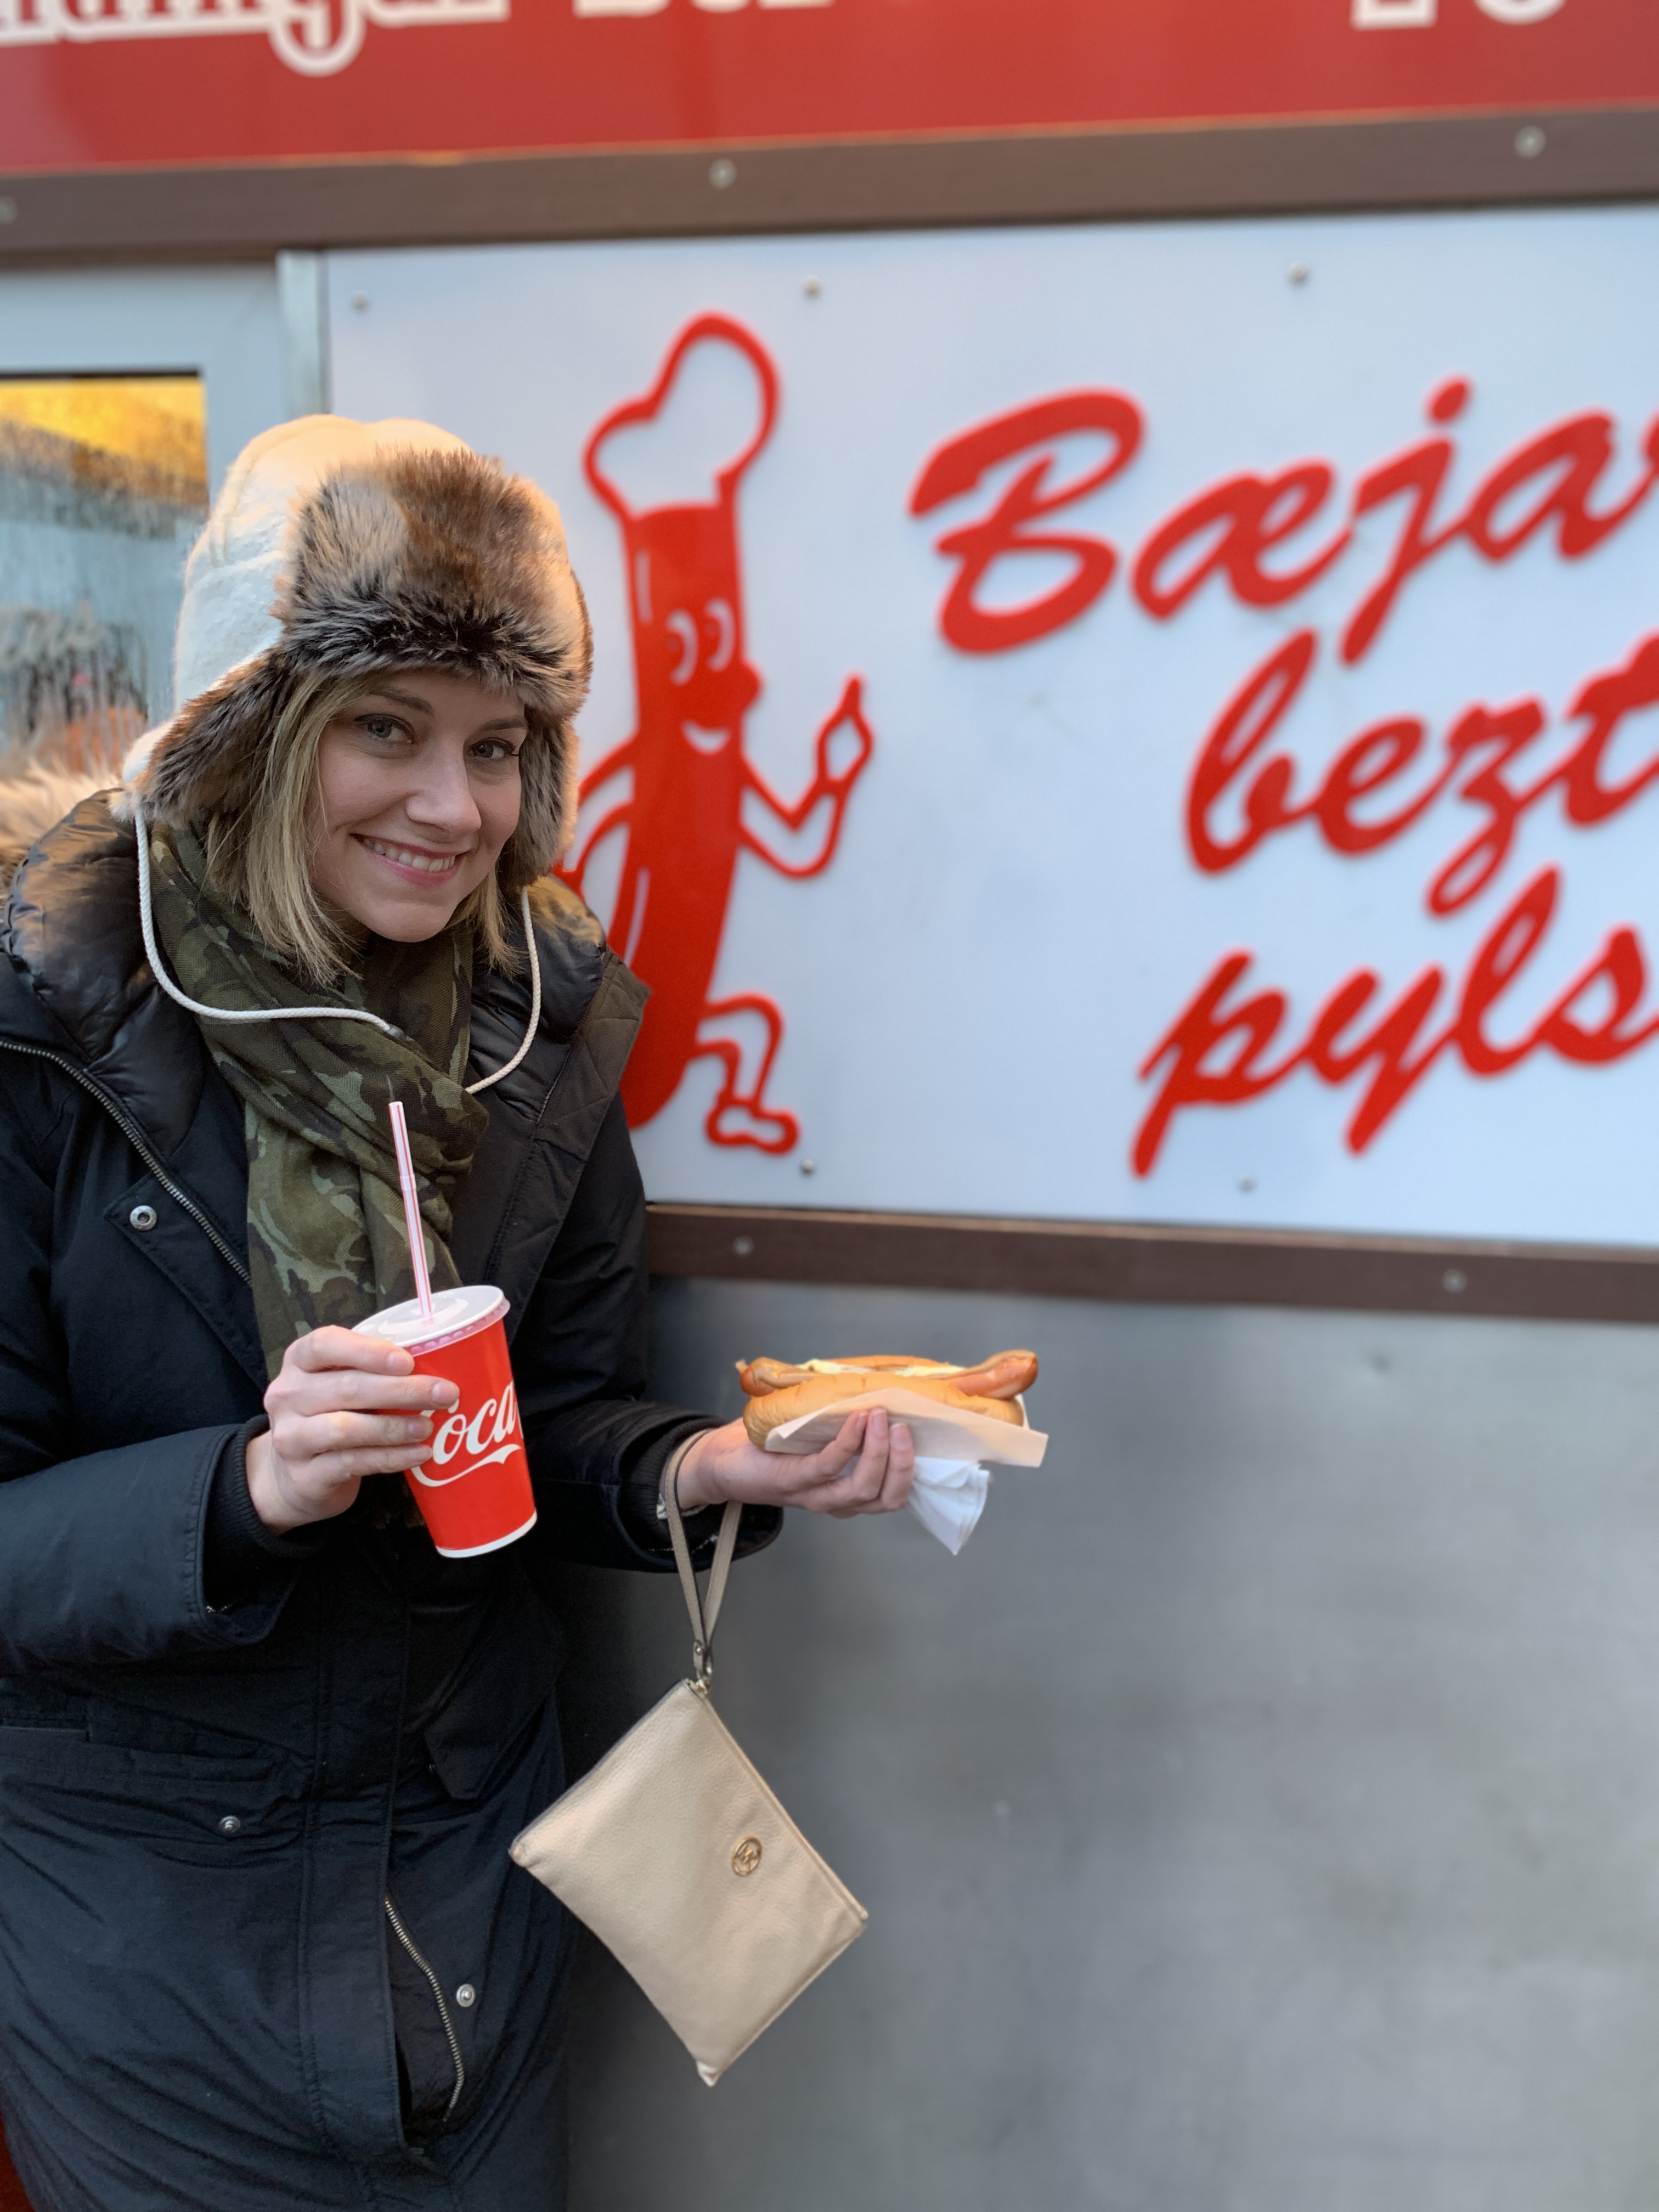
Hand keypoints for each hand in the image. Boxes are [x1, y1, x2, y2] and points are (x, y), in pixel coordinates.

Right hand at [245, 1326, 458, 1534]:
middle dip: (402, 1390)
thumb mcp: (341, 1385)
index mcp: (299, 1361)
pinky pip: (353, 1462)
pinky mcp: (305, 1475)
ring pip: (347, 1428)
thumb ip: (373, 1372)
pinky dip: (391, 1457)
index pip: (324, 1344)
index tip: (408, 1361)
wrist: (294, 1476)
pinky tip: (419, 1454)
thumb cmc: (331, 1415)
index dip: (367, 1351)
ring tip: (429, 1426)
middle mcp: (287, 1396)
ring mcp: (291, 1437)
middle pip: (347, 1388)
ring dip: (395, 1427)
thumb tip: (437, 1370)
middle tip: (445, 1393)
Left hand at [675, 1408, 914, 1521]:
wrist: (723, 1458)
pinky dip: (847, 1443)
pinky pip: (828, 1466)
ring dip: (878, 1451)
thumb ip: (849, 1411)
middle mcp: (840, 1499)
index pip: (898, 1491)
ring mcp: (817, 1494)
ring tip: (881, 1416)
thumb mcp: (820, 1426)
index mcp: (852, 1489)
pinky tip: (856, 1419)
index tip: (932, 1434)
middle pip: (889, 1497)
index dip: (919, 1468)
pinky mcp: (792, 1482)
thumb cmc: (775, 1442)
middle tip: (905, 1427)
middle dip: (903, 1463)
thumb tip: (884, 1376)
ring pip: (863, 1488)